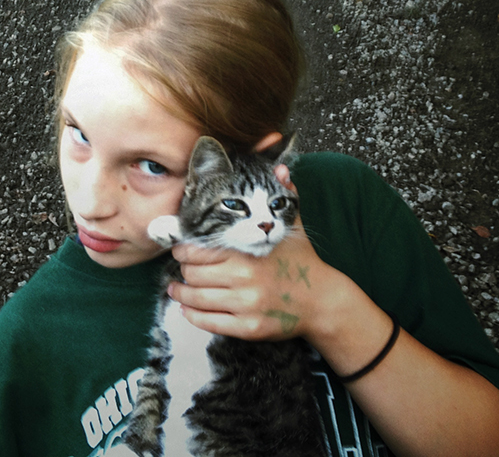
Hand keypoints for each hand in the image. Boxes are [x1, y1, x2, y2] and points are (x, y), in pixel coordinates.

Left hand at [168, 167, 327, 341]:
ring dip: (181, 294)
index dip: (184, 249)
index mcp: (248, 251)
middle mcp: (243, 279)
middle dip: (183, 270)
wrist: (322, 302)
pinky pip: (209, 323)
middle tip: (182, 267)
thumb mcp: (293, 226)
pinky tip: (188, 310)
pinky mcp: (248, 328)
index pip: (199, 250)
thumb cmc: (302, 261)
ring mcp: (245, 306)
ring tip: (176, 289)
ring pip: (196, 299)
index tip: (181, 248)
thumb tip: (281, 168)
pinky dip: (193, 316)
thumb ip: (283, 196)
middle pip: (193, 274)